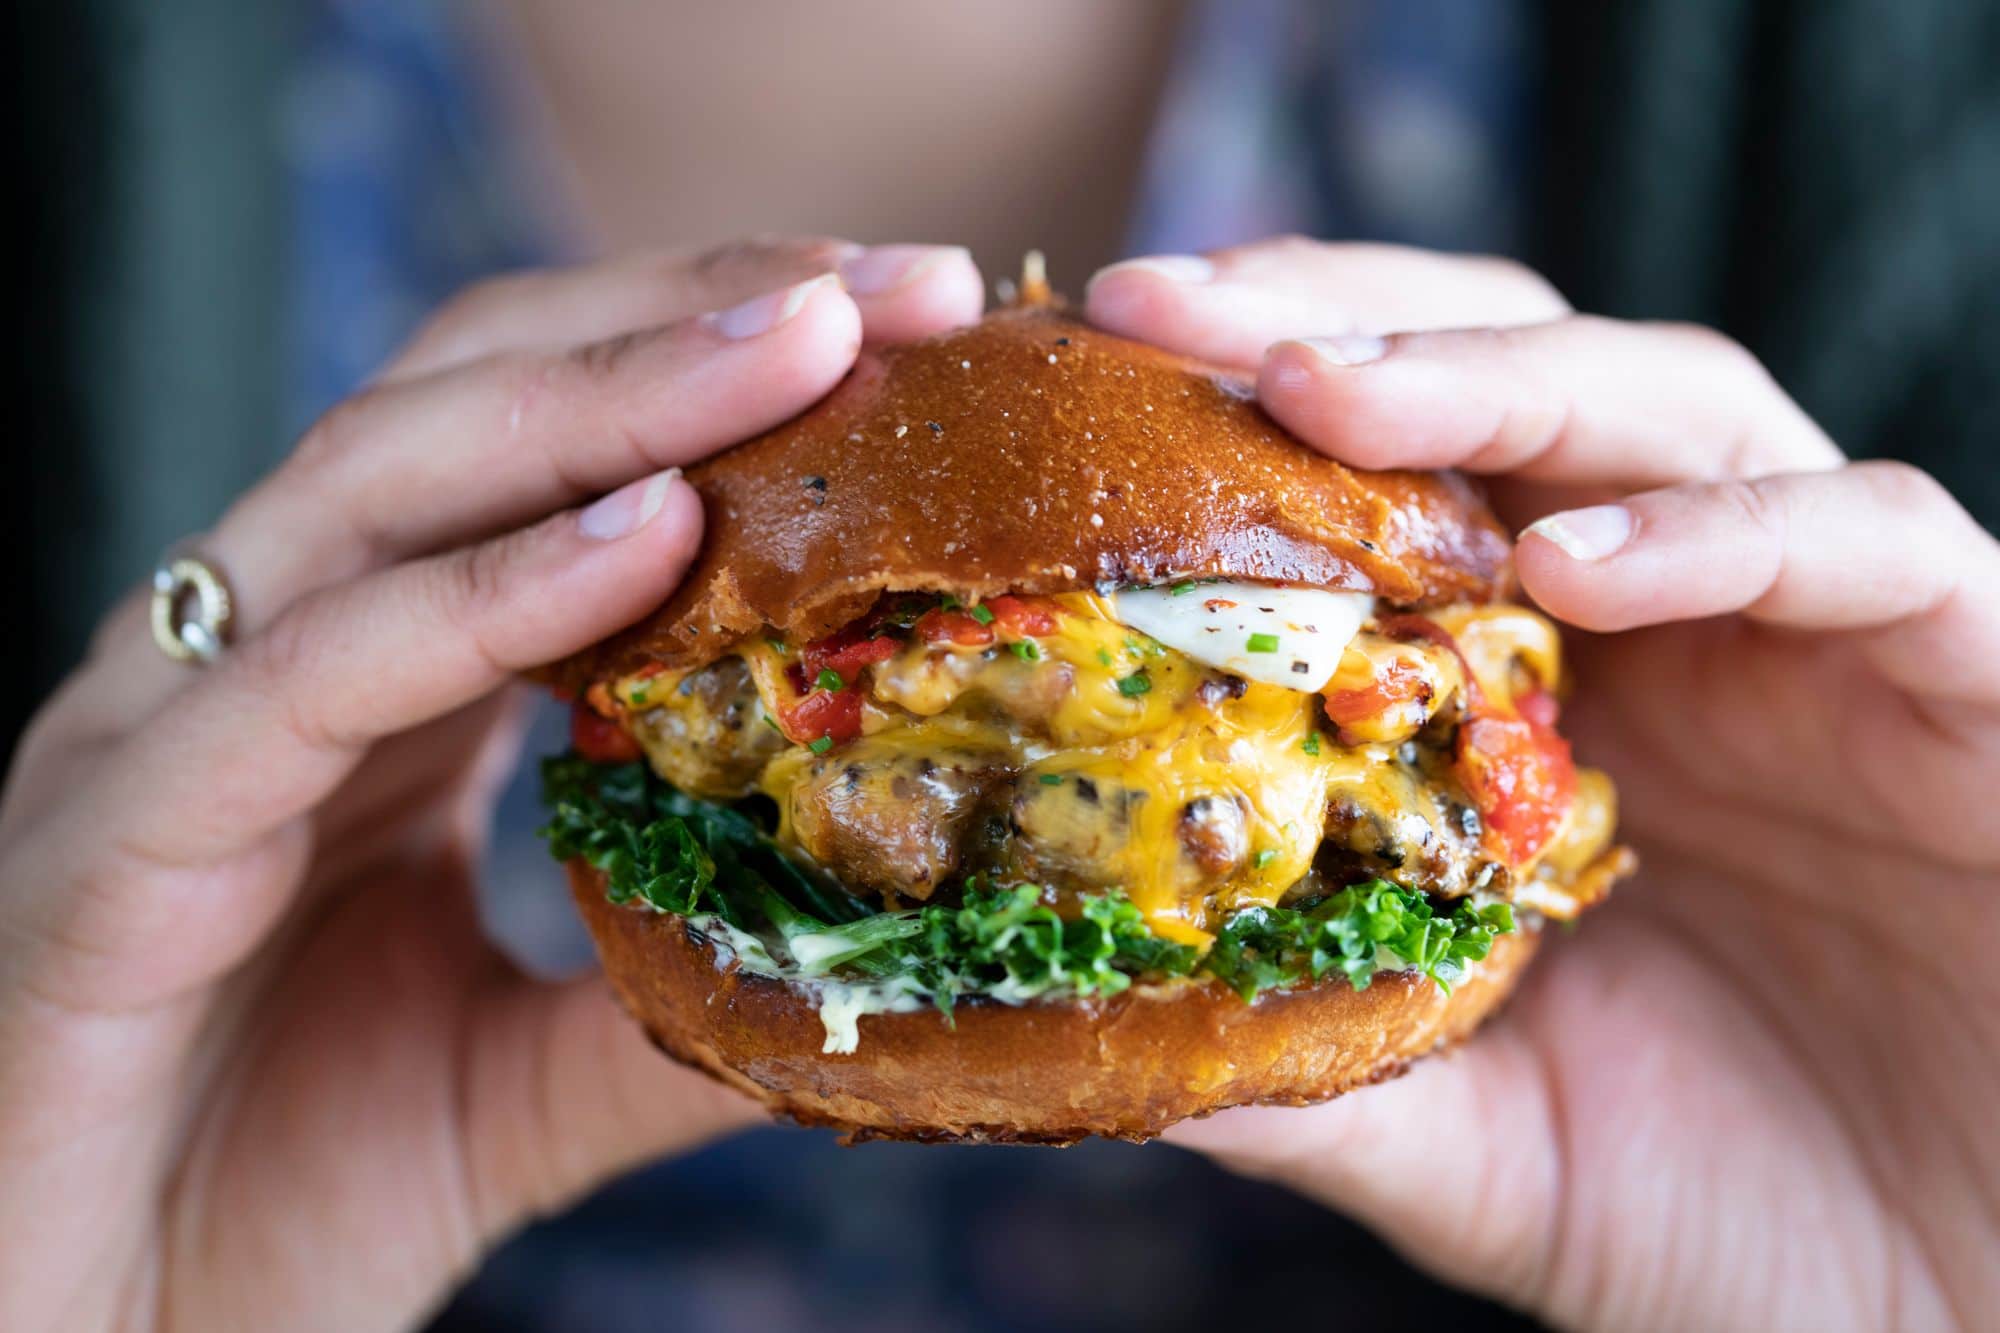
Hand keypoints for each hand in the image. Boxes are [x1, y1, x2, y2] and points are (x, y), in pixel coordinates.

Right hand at [0, 239, 984, 1331]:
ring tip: (803, 344)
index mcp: (353, 684)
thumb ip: (681, 1001)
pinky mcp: (111, 841)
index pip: (535, 454)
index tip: (910, 328)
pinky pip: (302, 675)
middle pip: (465, 405)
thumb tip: (899, 953)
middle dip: (682, 321)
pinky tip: (645, 537)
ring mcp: (166, 729)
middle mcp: (253, 658)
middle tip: (892, 285)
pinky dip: (476, 594)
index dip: (713, 370)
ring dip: (605, 400)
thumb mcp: (525, 1080)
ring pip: (377, 489)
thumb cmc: (269, 1208)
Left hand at [1089, 238, 1999, 1330]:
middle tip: (1163, 310)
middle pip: (1510, 382)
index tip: (1085, 385)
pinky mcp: (1982, 676)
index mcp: (1549, 693)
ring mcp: (1825, 635)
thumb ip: (1325, 1061)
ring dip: (1496, 382)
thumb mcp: (1485, 1141)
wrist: (1966, 1301)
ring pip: (1679, 408)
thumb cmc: (1741, 1215)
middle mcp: (1678, 626)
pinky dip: (1724, 534)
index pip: (1392, 483)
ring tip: (1326, 397)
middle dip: (1337, 325)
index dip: (1241, 417)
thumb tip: (1105, 1022)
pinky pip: (1872, 549)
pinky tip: (1579, 570)